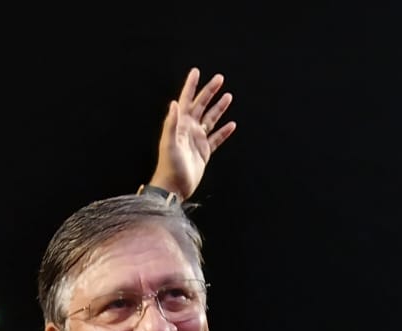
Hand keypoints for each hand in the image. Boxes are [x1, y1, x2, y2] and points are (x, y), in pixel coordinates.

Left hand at [149, 68, 236, 199]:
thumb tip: (174, 103)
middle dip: (210, 91)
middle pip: (202, 105)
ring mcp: (197, 140)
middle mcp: (189, 129)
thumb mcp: (169, 144)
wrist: (174, 188)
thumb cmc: (169, 167)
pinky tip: (232, 124)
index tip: (196, 71)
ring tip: (229, 96)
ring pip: (211, 119)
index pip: (186, 100)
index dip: (191, 86)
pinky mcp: (204, 152)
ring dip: (219, 108)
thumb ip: (172, 123)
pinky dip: (224, 131)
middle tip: (220, 78)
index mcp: (180, 125)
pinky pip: (216, 138)